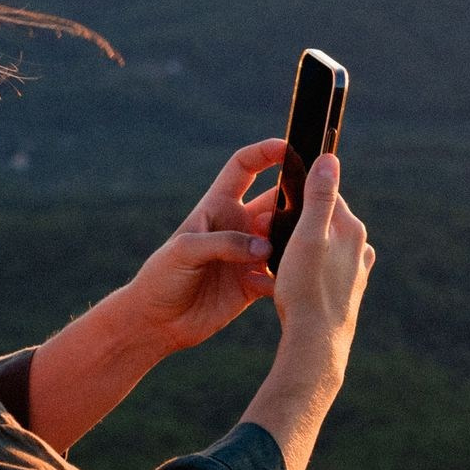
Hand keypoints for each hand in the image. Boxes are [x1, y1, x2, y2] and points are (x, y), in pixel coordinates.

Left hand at [117, 138, 286, 353]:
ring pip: (285, 238)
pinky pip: (281, 275)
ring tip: (299, 249)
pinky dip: (286, 278)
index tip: (287, 147)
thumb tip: (263, 247)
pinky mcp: (254, 283)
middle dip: (295, 200)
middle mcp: (237, 226)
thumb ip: (223, 243)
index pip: (244, 167)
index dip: (265, 153)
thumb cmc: (161, 277)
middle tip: (311, 209)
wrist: (157, 322)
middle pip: (275, 202)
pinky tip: (276, 287)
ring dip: (294, 240)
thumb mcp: (184, 251)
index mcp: (217, 206)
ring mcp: (248, 254)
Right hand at [268, 151, 373, 381]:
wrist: (316, 346)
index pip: (326, 195)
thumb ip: (320, 197)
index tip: (274, 202)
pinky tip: (269, 286)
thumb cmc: (307, 289)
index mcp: (351, 230)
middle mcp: (359, 250)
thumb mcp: (307, 235)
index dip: (297, 195)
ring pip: (314, 251)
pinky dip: (293, 276)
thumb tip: (329, 159)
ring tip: (261, 265)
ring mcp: (352, 274)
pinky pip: (314, 276)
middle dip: (290, 225)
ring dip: (288, 253)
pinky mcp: (343, 295)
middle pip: (319, 223)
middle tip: (263, 236)